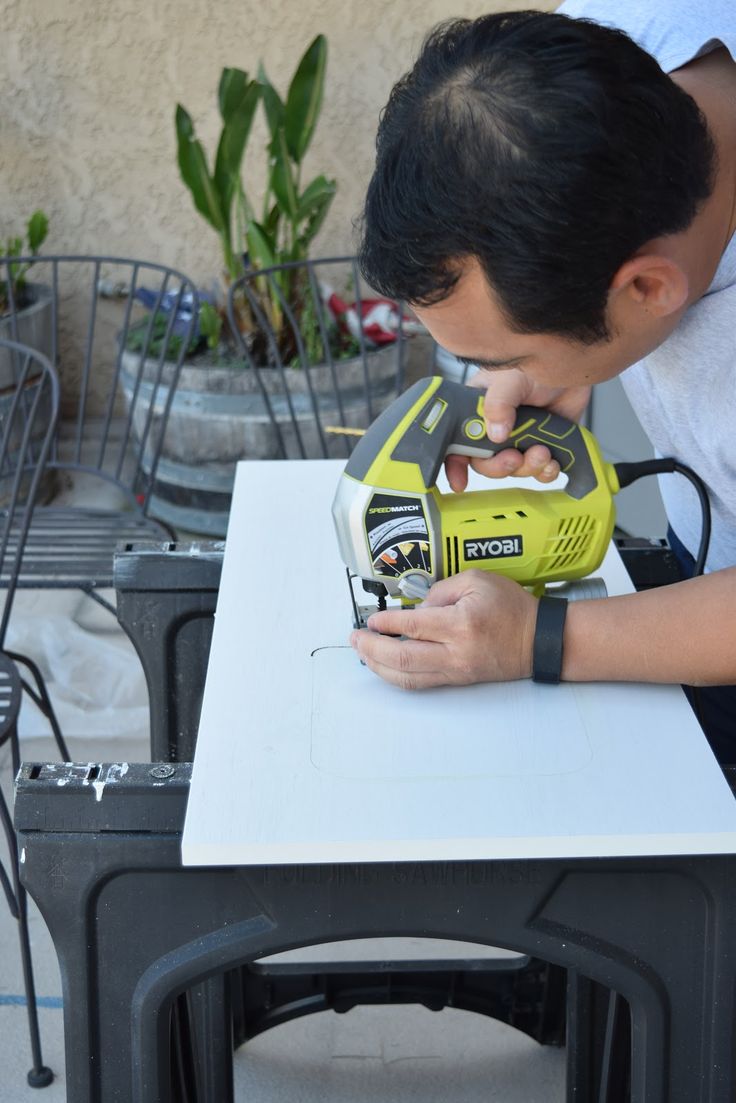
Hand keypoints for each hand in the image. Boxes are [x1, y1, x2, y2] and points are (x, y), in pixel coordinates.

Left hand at [349, 569, 537, 688]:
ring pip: (407, 677)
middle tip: (356, 637)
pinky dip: (396, 675)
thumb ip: (441, 590)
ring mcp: (455, 670)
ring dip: (378, 666)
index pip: (411, 626)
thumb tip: (414, 608)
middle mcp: (456, 652)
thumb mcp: (477, 581)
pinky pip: (420, 682)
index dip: (385, 623)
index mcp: (460, 623)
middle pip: (402, 658)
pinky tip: (384, 666)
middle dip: (371, 648)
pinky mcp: (457, 679)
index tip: (372, 618)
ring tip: (363, 652)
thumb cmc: (512, 608)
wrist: (538, 640)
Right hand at [445, 368, 591, 491]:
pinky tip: (552, 460)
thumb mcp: (511, 379)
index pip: (457, 444)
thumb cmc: (536, 365)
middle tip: (514, 458)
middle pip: (486, 463)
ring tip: (542, 451)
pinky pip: (539, 472)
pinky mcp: (542, 446)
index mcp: (478, 412)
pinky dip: (546, 471)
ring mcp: (520, 440)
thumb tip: (496, 433)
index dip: (456, 466)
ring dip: (528, 467)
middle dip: (500, 466)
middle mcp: (496, 429)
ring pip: (515, 470)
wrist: (573, 369)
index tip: (460, 483)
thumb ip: (499, 403)